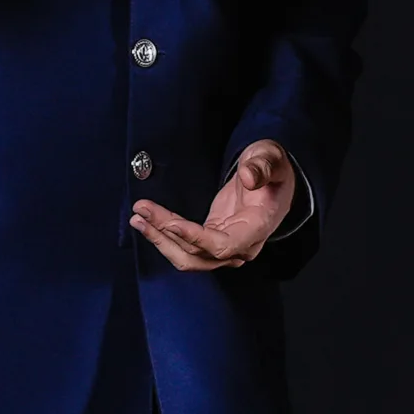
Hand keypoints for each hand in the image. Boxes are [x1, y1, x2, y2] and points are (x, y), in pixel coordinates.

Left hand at [130, 140, 296, 270]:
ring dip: (160, 239)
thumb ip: (262, 166)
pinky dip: (164, 235)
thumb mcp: (272, 158)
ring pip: (187, 255)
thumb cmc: (274, 170)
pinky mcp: (211, 241)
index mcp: (258, 227)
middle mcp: (241, 245)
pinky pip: (185, 246)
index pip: (224, 246)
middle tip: (142, 213)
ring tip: (138, 218)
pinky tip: (146, 221)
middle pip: (198, 254)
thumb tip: (248, 177)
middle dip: (166, 237)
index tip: (171, 225)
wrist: (275, 181)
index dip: (196, 239)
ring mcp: (225, 247)